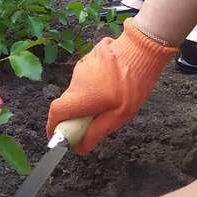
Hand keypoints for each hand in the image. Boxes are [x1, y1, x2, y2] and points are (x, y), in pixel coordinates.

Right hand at [47, 19, 176, 154]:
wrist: (142, 49)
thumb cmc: (134, 84)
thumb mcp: (119, 115)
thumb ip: (96, 132)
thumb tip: (80, 148)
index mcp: (81, 96)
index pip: (56, 112)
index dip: (53, 126)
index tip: (57, 136)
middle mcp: (76, 80)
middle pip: (67, 102)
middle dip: (75, 115)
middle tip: (93, 121)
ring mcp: (81, 67)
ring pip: (78, 89)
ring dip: (87, 98)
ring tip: (110, 99)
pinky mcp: (88, 58)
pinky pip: (86, 77)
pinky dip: (94, 85)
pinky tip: (112, 84)